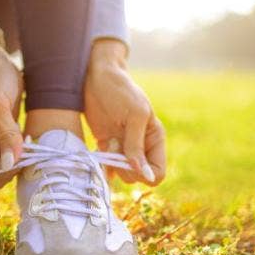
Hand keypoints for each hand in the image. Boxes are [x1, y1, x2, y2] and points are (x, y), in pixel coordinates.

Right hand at [0, 30, 23, 187]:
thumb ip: (5, 132)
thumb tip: (12, 161)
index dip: (13, 168)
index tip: (28, 151)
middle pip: (2, 173)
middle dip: (20, 165)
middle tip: (34, 146)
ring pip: (11, 165)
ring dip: (24, 158)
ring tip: (34, 140)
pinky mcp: (4, 135)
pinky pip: (16, 153)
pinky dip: (26, 150)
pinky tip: (33, 138)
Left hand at [84, 39, 165, 184]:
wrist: (96, 78)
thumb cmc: (120, 91)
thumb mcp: (133, 115)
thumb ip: (136, 146)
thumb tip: (144, 174)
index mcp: (155, 139)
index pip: (158, 173)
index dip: (144, 173)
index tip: (129, 160)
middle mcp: (142, 147)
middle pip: (138, 177)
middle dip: (125, 166)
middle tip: (115, 145)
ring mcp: (124, 148)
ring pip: (122, 175)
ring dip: (112, 162)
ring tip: (108, 141)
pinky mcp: (107, 147)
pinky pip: (108, 168)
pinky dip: (102, 166)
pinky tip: (99, 151)